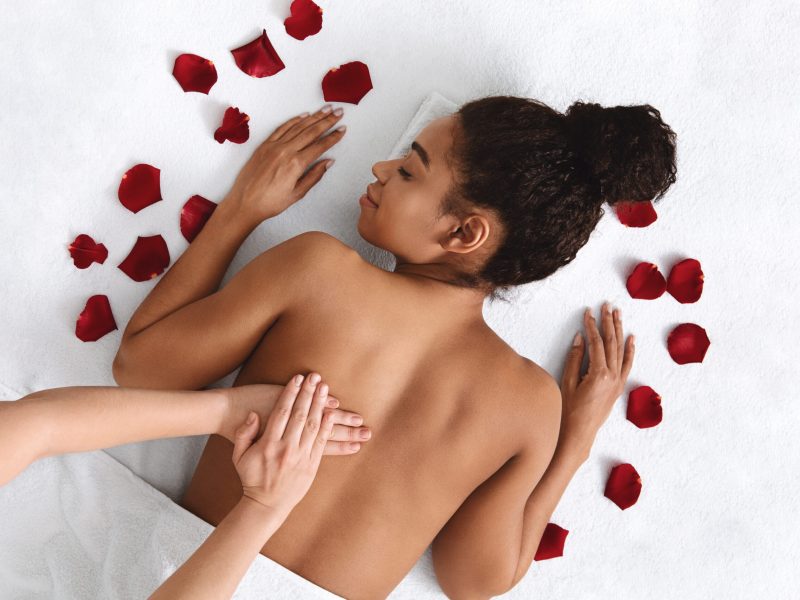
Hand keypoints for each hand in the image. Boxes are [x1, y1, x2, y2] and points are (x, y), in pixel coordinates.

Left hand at [224, 105, 345, 224]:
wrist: (244, 202)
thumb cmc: (270, 202)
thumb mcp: (297, 194)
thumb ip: (314, 176)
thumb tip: (328, 162)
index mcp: (296, 164)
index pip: (320, 146)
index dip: (333, 137)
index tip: (343, 129)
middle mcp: (285, 151)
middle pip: (311, 131)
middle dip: (327, 121)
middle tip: (338, 112)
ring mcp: (274, 146)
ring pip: (298, 127)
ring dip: (313, 117)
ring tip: (325, 109)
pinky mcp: (264, 145)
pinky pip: (282, 128)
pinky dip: (294, 121)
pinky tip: (303, 116)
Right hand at [230, 373, 364, 516]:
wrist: (266, 505)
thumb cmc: (251, 478)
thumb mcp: (238, 456)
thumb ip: (243, 434)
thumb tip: (253, 415)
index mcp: (269, 444)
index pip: (282, 412)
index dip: (291, 393)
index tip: (297, 378)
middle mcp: (287, 448)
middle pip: (300, 415)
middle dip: (308, 394)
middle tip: (315, 377)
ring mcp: (301, 457)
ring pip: (313, 426)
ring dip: (320, 405)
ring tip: (325, 388)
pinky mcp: (312, 465)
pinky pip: (321, 442)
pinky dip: (327, 426)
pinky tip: (332, 412)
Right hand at [559, 302, 634, 460]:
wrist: (578, 434)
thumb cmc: (568, 411)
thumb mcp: (567, 382)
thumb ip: (575, 359)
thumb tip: (581, 338)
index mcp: (599, 374)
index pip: (596, 343)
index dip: (591, 325)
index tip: (588, 312)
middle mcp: (612, 376)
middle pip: (611, 342)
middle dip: (608, 322)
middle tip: (607, 305)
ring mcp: (618, 382)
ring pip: (621, 350)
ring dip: (619, 331)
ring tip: (618, 314)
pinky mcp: (618, 387)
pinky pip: (627, 364)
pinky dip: (630, 350)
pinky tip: (631, 338)